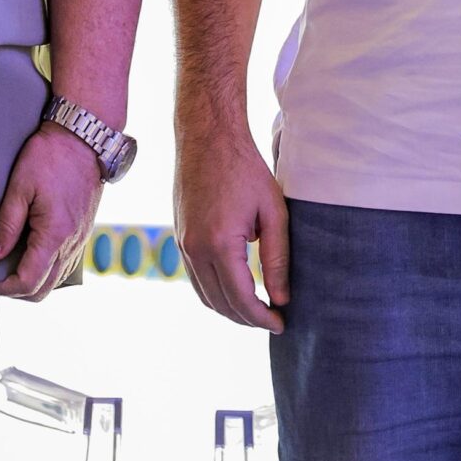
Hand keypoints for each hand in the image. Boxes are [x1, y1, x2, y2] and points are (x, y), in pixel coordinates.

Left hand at [0, 124, 101, 300]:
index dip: (6, 289)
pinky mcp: (85, 230)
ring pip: (57, 279)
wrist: (84, 138)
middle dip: (19, 290)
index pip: (29, 281)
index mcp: (55, 234)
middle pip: (45, 289)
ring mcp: (82, 238)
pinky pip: (67, 264)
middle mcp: (72, 242)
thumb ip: (7, 224)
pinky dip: (49, 269)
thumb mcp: (20, 186)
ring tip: (14, 265)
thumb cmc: (51, 157)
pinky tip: (34, 253)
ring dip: (34, 281)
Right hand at [172, 128, 288, 331]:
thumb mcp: (273, 210)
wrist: (207, 137)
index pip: (242, 299)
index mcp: (220, 244)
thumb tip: (281, 298)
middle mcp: (195, 249)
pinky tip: (236, 289)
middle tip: (274, 320)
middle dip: (247, 319)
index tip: (282, 324)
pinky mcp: (179, 237)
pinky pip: (196, 278)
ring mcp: (182, 244)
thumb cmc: (245, 168)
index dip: (262, 318)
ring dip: (230, 309)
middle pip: (220, 304)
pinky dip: (215, 292)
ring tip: (258, 310)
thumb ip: (278, 257)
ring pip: (205, 295)